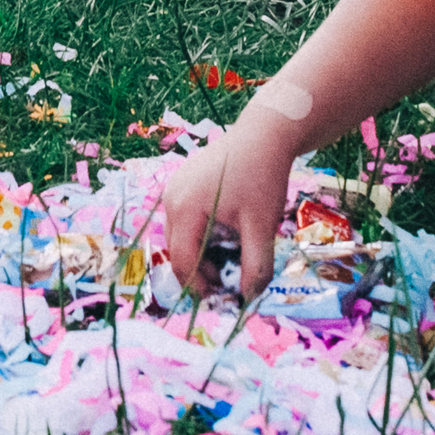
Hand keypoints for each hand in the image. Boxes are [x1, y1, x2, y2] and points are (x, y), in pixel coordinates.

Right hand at [162, 125, 293, 300]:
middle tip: (230, 280)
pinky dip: (201, 233)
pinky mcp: (182, 183)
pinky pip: (185, 219)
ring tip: (231, 256)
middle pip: (178, 250)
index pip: (182, 261)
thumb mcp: (261, 226)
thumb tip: (249, 298)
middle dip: (201, 270)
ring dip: (202, 252)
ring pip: (181, 235)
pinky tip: (226, 234)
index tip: (222, 298)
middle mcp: (171, 199)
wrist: (263, 135)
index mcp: (183, 209)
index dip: (199, 285)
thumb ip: (255, 265)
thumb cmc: (262, 178)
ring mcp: (174, 189)